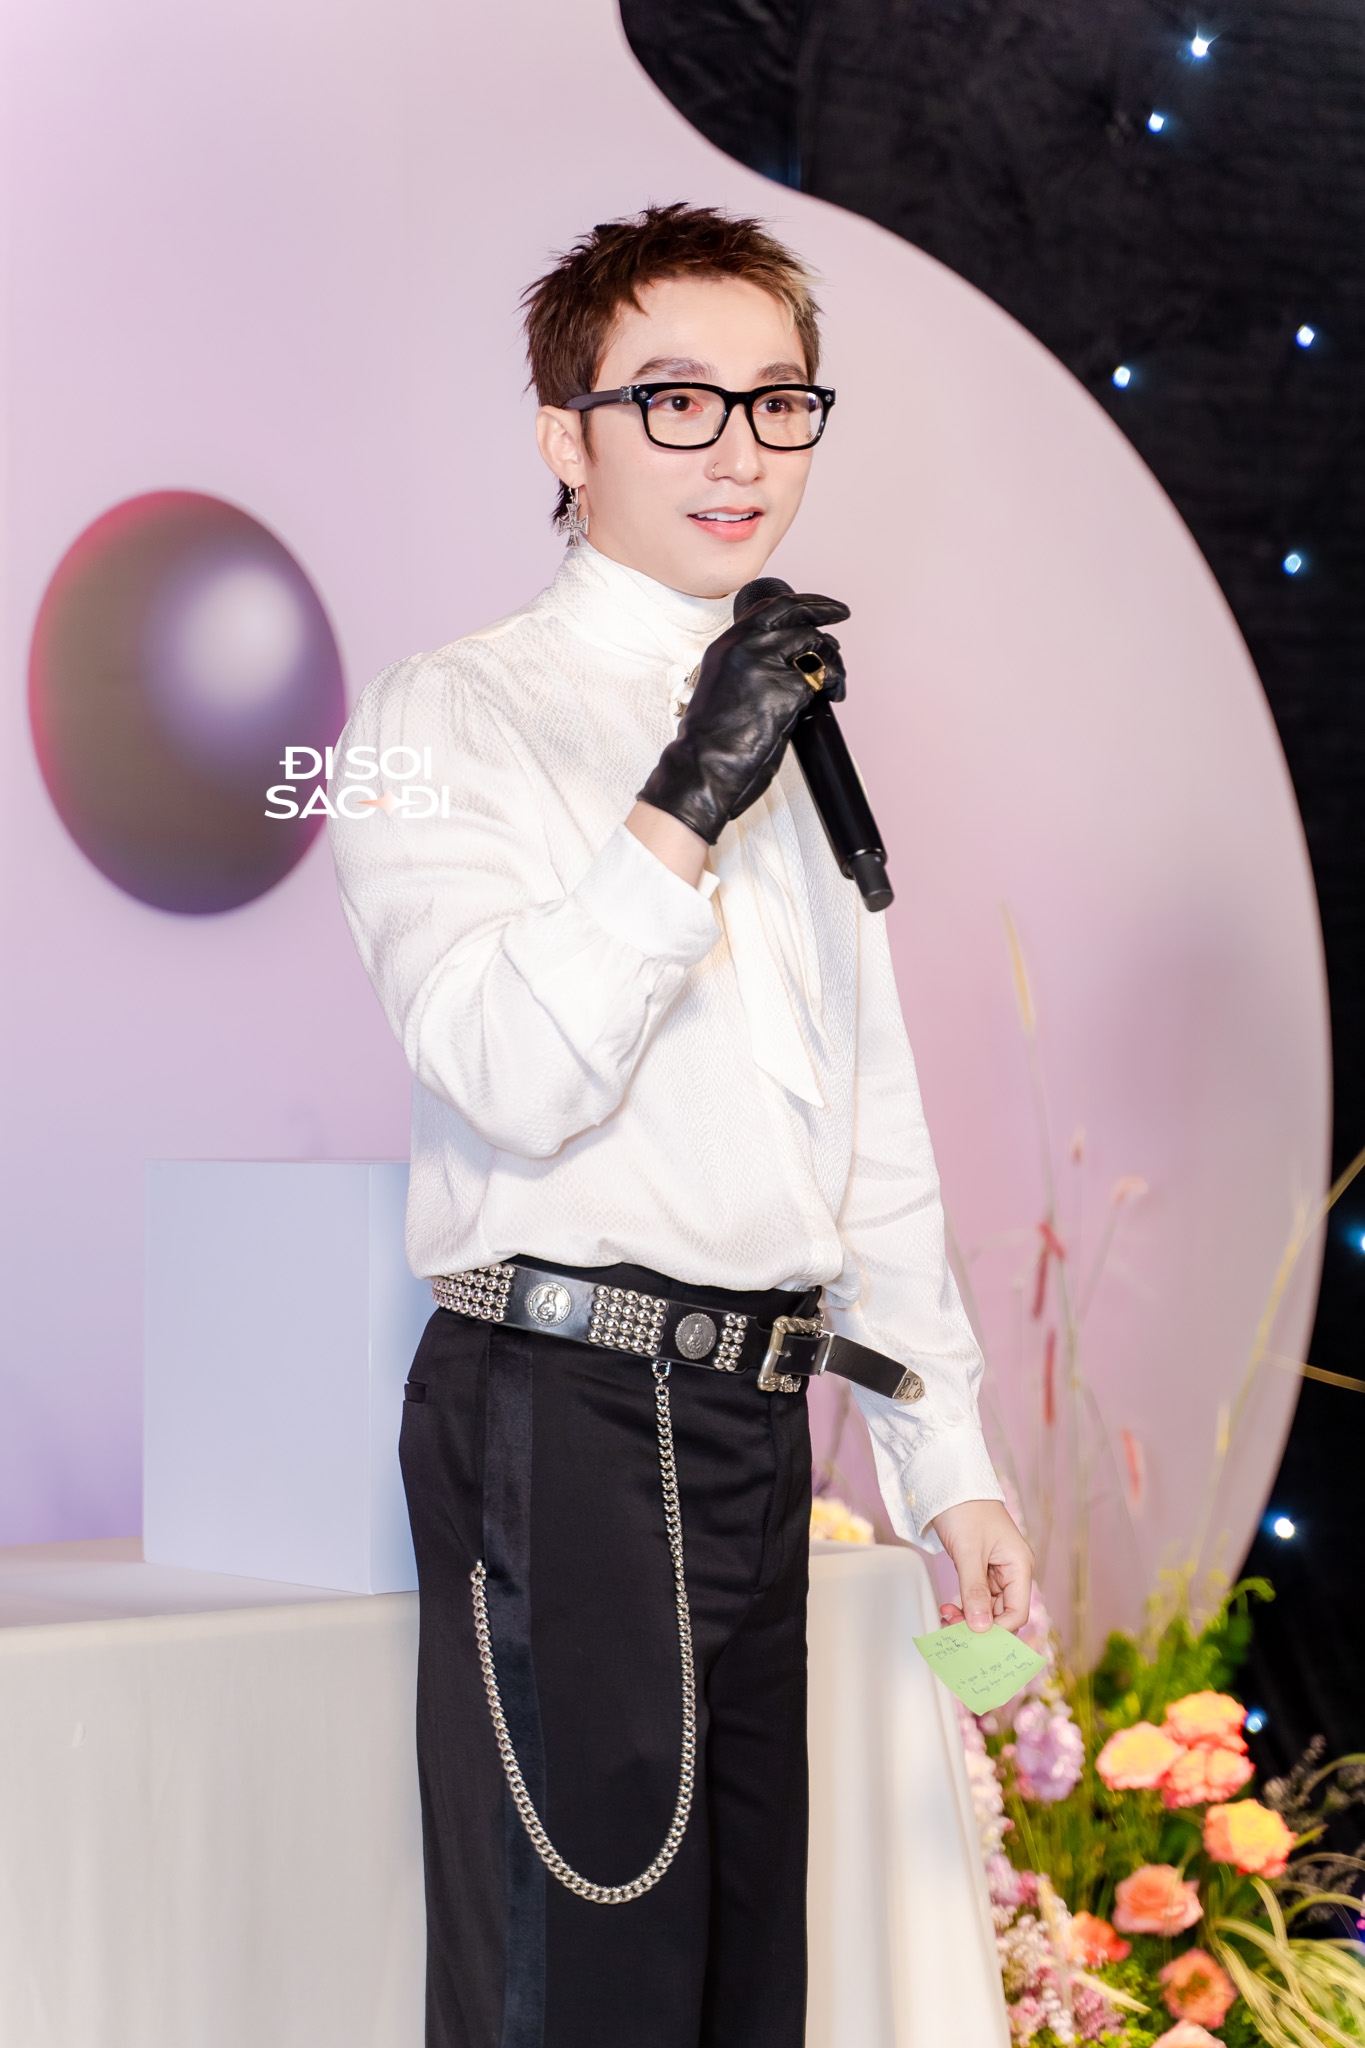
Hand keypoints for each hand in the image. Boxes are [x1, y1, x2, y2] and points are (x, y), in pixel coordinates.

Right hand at [637, 588, 848, 843]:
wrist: (704, 767)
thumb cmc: (713, 739)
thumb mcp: (724, 685)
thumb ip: (750, 662)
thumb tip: (793, 656)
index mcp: (726, 645)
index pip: (767, 608)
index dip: (798, 603)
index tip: (818, 606)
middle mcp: (744, 646)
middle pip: (793, 612)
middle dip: (823, 609)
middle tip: (842, 612)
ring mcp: (764, 664)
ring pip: (815, 644)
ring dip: (834, 661)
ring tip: (837, 681)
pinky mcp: (785, 688)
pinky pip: (822, 676)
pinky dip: (834, 685)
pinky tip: (833, 696)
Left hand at [930, 1499, 1032, 1634]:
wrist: (949, 1483)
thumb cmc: (964, 1509)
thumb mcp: (968, 1552)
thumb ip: (974, 1591)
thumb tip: (980, 1629)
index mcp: (1020, 1565)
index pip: (1016, 1612)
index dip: (997, 1630)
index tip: (971, 1638)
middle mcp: (1013, 1570)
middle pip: (1003, 1613)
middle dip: (979, 1625)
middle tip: (951, 1629)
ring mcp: (997, 1570)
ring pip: (988, 1608)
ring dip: (968, 1617)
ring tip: (946, 1616)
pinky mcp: (981, 1568)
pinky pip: (978, 1596)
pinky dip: (964, 1605)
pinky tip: (949, 1607)